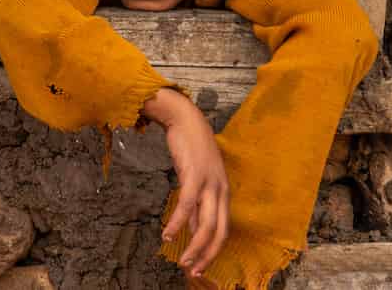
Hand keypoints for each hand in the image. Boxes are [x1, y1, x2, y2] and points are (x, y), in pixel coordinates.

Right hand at [143, 89, 228, 278]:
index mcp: (223, 192)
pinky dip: (177, 223)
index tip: (200, 266)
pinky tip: (168, 235)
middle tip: (194, 271)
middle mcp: (221, 190)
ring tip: (182, 260)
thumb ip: (195, 205)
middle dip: (207, 255)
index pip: (223, 229)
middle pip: (219, 231)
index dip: (213, 251)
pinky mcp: (195, 175)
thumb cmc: (190, 149)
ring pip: (206, 223)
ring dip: (194, 245)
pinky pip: (187, 205)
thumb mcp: (197, 180)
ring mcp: (210, 183)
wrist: (185, 119)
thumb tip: (189, 228)